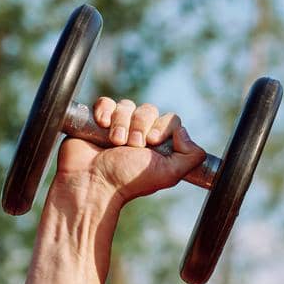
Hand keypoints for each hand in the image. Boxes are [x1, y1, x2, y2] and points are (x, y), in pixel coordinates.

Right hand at [55, 97, 207, 204]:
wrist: (92, 181)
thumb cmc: (128, 180)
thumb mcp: (169, 174)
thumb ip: (191, 157)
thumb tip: (184, 132)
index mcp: (160, 145)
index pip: (171, 120)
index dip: (163, 127)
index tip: (153, 142)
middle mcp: (141, 134)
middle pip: (149, 110)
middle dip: (140, 127)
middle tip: (132, 146)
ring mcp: (119, 126)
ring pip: (128, 105)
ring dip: (122, 123)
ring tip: (115, 143)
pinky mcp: (98, 120)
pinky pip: (106, 102)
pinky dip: (105, 110)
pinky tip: (101, 125)